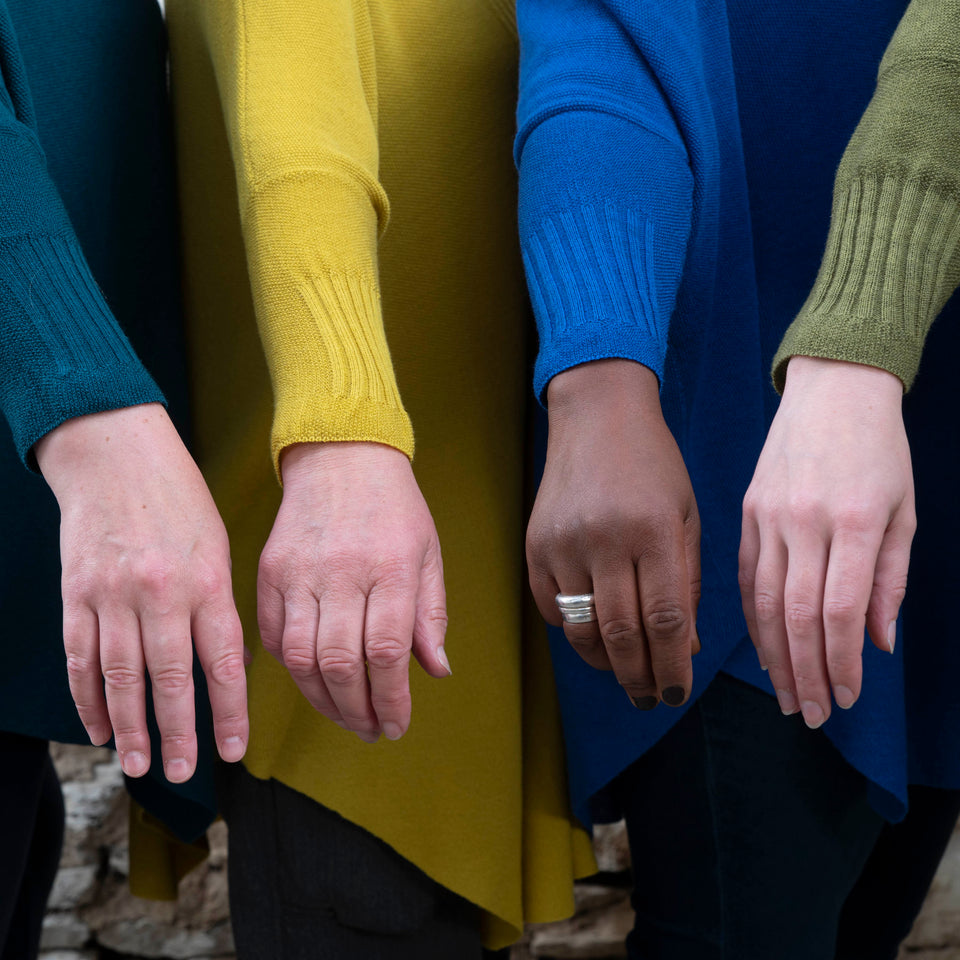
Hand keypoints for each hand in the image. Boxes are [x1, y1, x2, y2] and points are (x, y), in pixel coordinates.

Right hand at [35, 403, 247, 782]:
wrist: (115, 452)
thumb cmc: (178, 499)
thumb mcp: (218, 544)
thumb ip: (219, 604)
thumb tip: (226, 662)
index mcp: (208, 581)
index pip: (223, 663)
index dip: (229, 713)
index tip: (233, 752)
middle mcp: (162, 594)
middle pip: (171, 681)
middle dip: (178, 735)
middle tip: (181, 773)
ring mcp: (114, 595)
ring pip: (121, 678)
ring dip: (130, 727)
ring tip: (137, 764)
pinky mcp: (77, 593)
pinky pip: (81, 658)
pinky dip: (88, 698)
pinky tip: (98, 727)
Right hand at [257, 442, 449, 741]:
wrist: (341, 455)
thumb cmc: (393, 507)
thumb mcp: (427, 553)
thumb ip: (430, 613)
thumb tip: (435, 671)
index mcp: (390, 568)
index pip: (387, 652)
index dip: (391, 700)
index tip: (396, 725)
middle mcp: (342, 572)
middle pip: (341, 663)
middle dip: (357, 710)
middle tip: (370, 729)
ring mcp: (300, 572)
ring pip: (300, 658)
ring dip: (322, 699)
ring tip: (344, 714)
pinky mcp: (269, 571)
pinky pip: (272, 635)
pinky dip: (291, 668)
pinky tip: (314, 679)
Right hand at [526, 359, 700, 709]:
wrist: (596, 416)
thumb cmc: (653, 466)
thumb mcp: (685, 516)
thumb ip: (688, 582)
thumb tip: (686, 647)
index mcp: (654, 530)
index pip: (667, 620)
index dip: (674, 667)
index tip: (678, 693)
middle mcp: (606, 539)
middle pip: (623, 633)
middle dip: (640, 677)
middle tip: (650, 698)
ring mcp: (563, 543)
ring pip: (582, 628)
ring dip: (605, 663)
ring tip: (624, 676)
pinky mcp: (534, 545)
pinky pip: (551, 607)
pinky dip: (572, 631)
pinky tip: (593, 636)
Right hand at [739, 356, 913, 727]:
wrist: (833, 388)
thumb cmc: (881, 448)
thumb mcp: (904, 510)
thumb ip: (892, 579)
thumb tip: (878, 642)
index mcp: (857, 521)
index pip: (840, 610)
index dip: (841, 663)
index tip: (847, 698)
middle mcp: (806, 521)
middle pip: (798, 615)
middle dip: (805, 673)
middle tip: (812, 715)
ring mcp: (770, 515)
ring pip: (764, 601)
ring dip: (775, 655)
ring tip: (785, 695)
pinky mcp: (748, 511)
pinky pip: (745, 575)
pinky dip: (753, 618)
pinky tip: (763, 647)